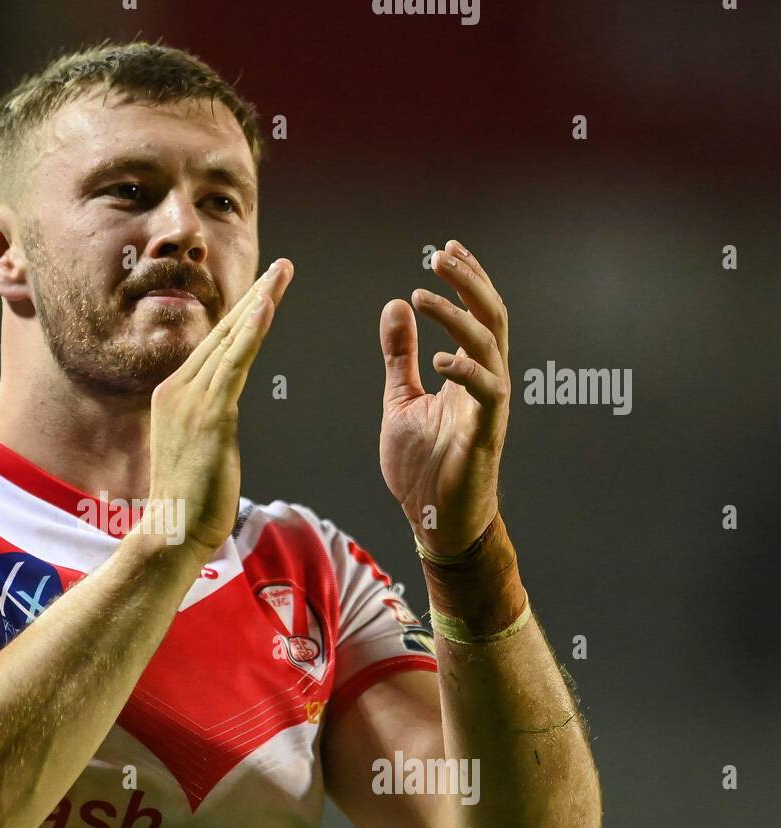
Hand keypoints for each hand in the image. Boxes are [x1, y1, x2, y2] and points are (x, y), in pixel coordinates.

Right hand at [141, 258, 294, 566]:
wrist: (173, 530)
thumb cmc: (189, 499)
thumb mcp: (195, 448)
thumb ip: (207, 420)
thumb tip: (222, 412)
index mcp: (173, 394)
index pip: (212, 345)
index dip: (240, 315)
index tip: (262, 290)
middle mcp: (177, 389)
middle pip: (222, 333)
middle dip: (254, 296)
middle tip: (281, 268)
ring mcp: (191, 401)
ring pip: (231, 341)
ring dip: (259, 303)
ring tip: (282, 275)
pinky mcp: (210, 417)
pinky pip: (234, 366)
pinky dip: (250, 333)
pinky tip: (266, 308)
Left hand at [378, 239, 509, 556]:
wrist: (432, 519)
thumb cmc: (421, 465)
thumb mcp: (400, 399)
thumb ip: (400, 356)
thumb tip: (395, 305)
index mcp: (467, 373)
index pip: (476, 314)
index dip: (466, 280)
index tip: (446, 250)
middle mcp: (485, 383)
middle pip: (491, 319)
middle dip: (469, 284)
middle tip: (440, 256)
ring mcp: (488, 408)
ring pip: (489, 348)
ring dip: (457, 318)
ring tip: (423, 298)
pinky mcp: (485, 435)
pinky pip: (488, 394)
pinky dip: (466, 372)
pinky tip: (440, 359)